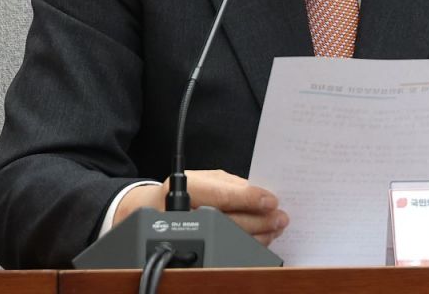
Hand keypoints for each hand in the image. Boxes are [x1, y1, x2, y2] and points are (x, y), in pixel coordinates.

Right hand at [113, 169, 288, 245]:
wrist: (148, 210)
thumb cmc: (183, 190)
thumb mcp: (204, 178)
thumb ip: (229, 184)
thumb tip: (258, 192)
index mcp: (185, 187)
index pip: (221, 195)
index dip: (248, 198)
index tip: (270, 200)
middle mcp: (182, 212)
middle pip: (228, 221)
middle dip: (259, 220)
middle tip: (280, 217)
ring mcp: (185, 234)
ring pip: (227, 239)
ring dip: (258, 235)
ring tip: (276, 228)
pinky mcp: (191, 249)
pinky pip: (223, 251)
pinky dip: (246, 245)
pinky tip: (260, 239)